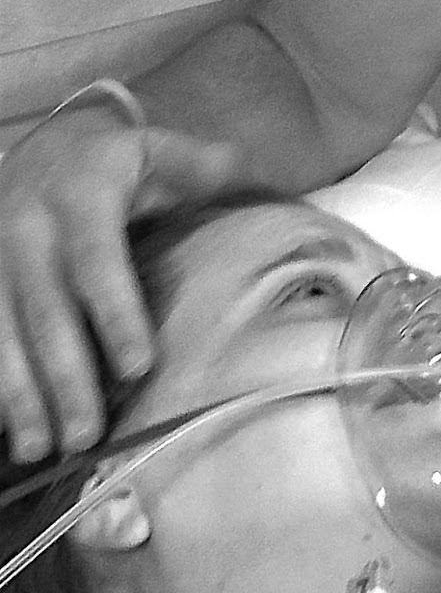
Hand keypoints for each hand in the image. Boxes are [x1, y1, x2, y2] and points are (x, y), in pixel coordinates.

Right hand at [0, 107, 240, 459]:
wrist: (43, 145)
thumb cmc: (118, 161)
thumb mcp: (160, 150)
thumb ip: (207, 169)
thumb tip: (262, 183)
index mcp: (81, 192)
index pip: (97, 259)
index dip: (115, 313)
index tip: (137, 367)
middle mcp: (26, 225)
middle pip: (43, 308)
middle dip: (63, 375)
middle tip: (87, 434)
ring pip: (0, 331)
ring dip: (19, 394)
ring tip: (41, 448)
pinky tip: (12, 431)